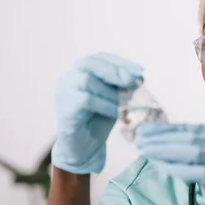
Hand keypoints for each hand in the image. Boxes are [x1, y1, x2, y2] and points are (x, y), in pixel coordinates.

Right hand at [51, 53, 143, 173]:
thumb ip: (122, 86)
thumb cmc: (99, 120)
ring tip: (124, 103)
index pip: (100, 58)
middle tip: (132, 81)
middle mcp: (69, 78)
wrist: (85, 147)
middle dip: (114, 71)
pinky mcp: (65, 109)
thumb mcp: (115, 98)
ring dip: (110, 92)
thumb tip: (139, 76)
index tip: (140, 71)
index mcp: (81, 72)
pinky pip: (85, 100)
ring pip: (87, 81)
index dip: (121, 63)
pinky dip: (105, 105)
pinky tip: (116, 112)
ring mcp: (64, 92)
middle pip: (89, 63)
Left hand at [134, 123, 204, 204]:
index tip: (144, 130)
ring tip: (145, 149)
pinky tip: (160, 165)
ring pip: (190, 151)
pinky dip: (175, 167)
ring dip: (164, 150)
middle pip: (188, 137)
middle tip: (139, 138)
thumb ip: (194, 147)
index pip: (189, 128)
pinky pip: (193, 171)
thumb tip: (160, 140)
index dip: (164, 129)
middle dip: (160, 138)